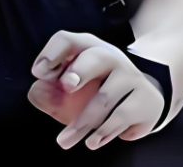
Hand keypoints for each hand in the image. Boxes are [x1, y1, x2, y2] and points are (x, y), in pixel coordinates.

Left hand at [27, 30, 166, 150]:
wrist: (138, 105)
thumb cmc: (93, 93)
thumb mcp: (68, 93)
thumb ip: (48, 92)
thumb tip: (37, 90)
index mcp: (86, 48)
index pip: (67, 40)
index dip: (51, 53)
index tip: (39, 73)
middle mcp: (110, 56)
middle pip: (95, 57)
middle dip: (80, 71)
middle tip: (66, 87)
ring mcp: (131, 76)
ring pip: (104, 98)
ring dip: (82, 124)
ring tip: (65, 141)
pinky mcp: (145, 99)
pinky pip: (121, 116)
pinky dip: (103, 133)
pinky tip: (92, 142)